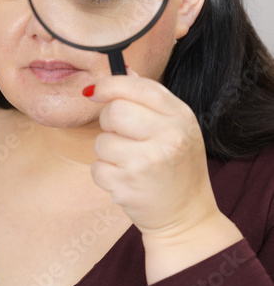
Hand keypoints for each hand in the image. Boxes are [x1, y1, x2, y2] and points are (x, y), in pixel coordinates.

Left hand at [86, 71, 218, 237]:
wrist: (188, 216)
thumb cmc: (178, 167)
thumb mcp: (177, 127)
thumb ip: (149, 98)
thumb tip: (122, 69)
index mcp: (181, 117)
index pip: (139, 87)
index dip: (111, 84)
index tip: (96, 91)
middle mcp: (168, 137)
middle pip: (114, 110)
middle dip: (109, 122)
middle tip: (121, 135)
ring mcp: (148, 162)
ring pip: (101, 141)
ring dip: (107, 152)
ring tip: (129, 163)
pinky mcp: (128, 186)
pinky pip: (97, 168)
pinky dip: (105, 174)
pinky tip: (125, 180)